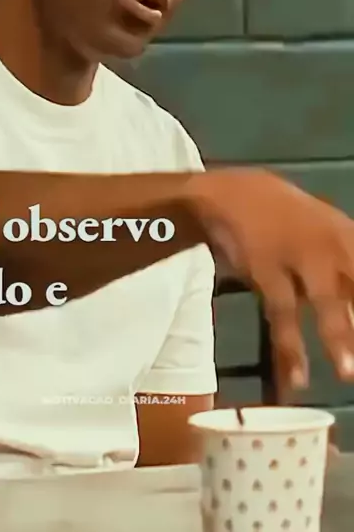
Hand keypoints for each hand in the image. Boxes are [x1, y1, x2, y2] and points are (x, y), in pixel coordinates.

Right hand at [193, 168, 353, 390]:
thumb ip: (345, 272)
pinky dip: (290, 347)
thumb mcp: (324, 233)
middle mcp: (331, 242)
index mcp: (348, 234)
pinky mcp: (267, 268)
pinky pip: (282, 313)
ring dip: (338, 337)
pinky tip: (297, 377)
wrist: (231, 195)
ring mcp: (299, 253)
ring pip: (326, 299)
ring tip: (348, 373)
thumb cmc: (286, 219)